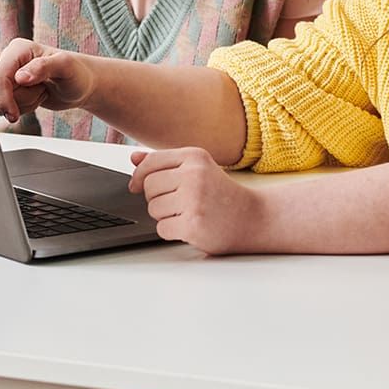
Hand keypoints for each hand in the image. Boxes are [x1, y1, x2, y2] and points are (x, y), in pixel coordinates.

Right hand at [0, 39, 95, 122]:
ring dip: (26, 104)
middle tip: (43, 91)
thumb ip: (44, 67)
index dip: (4, 97)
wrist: (83, 85)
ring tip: (44, 91)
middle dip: (22, 100)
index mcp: (18, 49)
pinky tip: (39, 96)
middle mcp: (11, 61)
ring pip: (4, 103)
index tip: (14, 114)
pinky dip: (25, 108)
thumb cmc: (78, 73)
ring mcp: (11, 76)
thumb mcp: (66, 67)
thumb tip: (20, 77)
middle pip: (0, 92)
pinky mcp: (14, 90)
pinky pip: (9, 108)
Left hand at [129, 147, 262, 254]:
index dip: (139, 176)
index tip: (135, 185)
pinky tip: (190, 226)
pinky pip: (162, 228)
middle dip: (156, 198)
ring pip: (153, 209)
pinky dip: (172, 231)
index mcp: (194, 156)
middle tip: (177, 202)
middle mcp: (194, 174)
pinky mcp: (193, 224)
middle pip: (148, 187)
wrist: (254, 218)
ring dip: (165, 216)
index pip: (150, 163)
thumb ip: (165, 163)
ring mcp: (194, 200)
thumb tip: (133, 157)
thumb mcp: (197, 169)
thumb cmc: (222, 193)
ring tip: (187, 213)